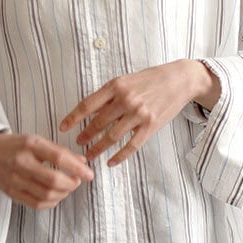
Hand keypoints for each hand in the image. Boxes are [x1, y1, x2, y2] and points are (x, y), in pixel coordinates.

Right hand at [0, 132, 93, 209]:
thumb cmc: (15, 146)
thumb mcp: (36, 141)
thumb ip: (59, 152)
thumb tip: (82, 163)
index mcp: (30, 145)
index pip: (58, 158)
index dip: (77, 168)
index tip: (89, 174)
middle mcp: (21, 162)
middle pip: (53, 180)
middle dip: (71, 184)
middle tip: (77, 182)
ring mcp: (15, 179)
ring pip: (46, 195)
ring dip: (62, 194)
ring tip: (66, 188)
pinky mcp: (11, 192)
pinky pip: (36, 204)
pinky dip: (51, 202)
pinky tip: (55, 196)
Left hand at [59, 60, 204, 166]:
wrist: (179, 80)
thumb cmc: (150, 79)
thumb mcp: (126, 80)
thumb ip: (109, 95)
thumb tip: (89, 112)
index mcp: (116, 86)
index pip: (88, 104)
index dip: (73, 118)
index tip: (63, 127)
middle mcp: (126, 100)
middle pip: (98, 123)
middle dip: (85, 136)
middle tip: (77, 144)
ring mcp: (138, 114)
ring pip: (112, 137)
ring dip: (98, 148)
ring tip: (89, 155)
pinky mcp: (150, 126)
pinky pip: (131, 145)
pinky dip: (119, 156)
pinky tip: (111, 162)